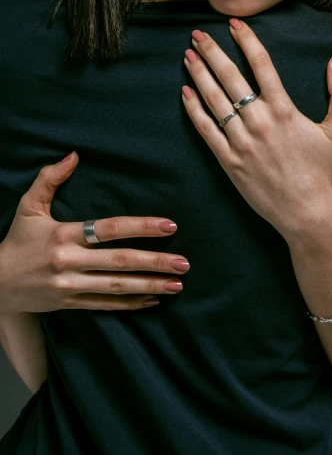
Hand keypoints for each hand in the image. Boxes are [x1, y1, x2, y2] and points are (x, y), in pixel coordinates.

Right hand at [0, 153, 189, 315]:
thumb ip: (50, 178)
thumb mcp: (29, 207)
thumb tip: (74, 155)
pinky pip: (105, 306)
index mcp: (64, 234)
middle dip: (155, 262)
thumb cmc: (16, 241)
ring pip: (117, 287)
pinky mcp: (70, 304)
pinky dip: (130, 304)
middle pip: (120, 261)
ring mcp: (70, 286)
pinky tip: (153, 300)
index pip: (110, 229)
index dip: (141, 227)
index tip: (169, 226)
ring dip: (149, 285)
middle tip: (184, 263)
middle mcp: (70, 261)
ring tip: (177, 284)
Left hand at [181, 19, 331, 241]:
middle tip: (197, 35)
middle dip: (212, 52)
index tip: (234, 24)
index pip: (261, 64)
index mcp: (285, 110)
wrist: (308, 213)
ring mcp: (241, 141)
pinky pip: (206, 130)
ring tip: (188, 56)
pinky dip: (194, 109)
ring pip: (214, 100)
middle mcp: (260, 121)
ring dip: (199, 74)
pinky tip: (186, 92)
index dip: (246, 40)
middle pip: (230, 77)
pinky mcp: (228, 161)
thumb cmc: (324, 171)